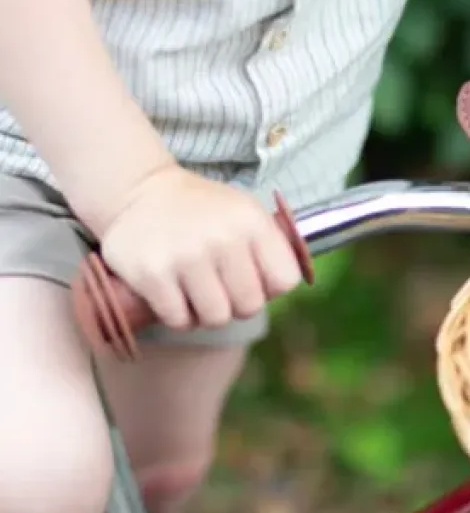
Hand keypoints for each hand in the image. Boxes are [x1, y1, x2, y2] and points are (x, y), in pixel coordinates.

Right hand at [98, 165, 301, 329]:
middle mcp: (222, 238)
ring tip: (197, 292)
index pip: (285, 280)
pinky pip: (179, 320)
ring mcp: (185, 256)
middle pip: (250, 306)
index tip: (253, 277)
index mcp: (252, 222)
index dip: (270, 286)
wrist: (142, 191)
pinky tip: (175, 295)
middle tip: (221, 287)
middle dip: (238, 304)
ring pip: (216, 318)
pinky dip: (179, 316)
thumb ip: (271, 248)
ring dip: (207, 314)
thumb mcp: (246, 213)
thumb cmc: (205, 211)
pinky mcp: (151, 274)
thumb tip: (278, 291)